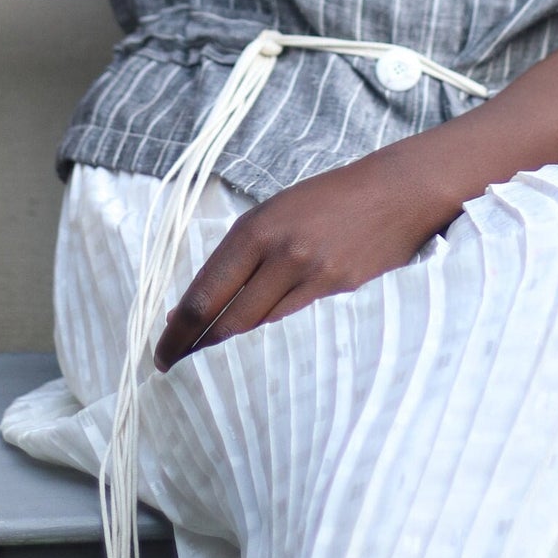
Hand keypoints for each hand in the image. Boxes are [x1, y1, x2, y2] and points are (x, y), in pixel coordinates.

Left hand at [153, 143, 452, 370]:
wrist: (396, 192)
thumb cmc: (328, 198)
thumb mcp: (276, 211)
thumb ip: (240, 253)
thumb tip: (198, 302)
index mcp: (256, 229)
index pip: (205, 295)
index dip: (177, 331)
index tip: (161, 353)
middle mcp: (281, 255)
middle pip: (228, 321)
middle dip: (197, 348)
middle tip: (177, 365)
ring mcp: (314, 277)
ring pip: (261, 326)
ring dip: (235, 344)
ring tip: (214, 357)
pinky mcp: (340, 293)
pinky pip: (295, 322)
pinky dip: (274, 331)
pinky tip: (264, 338)